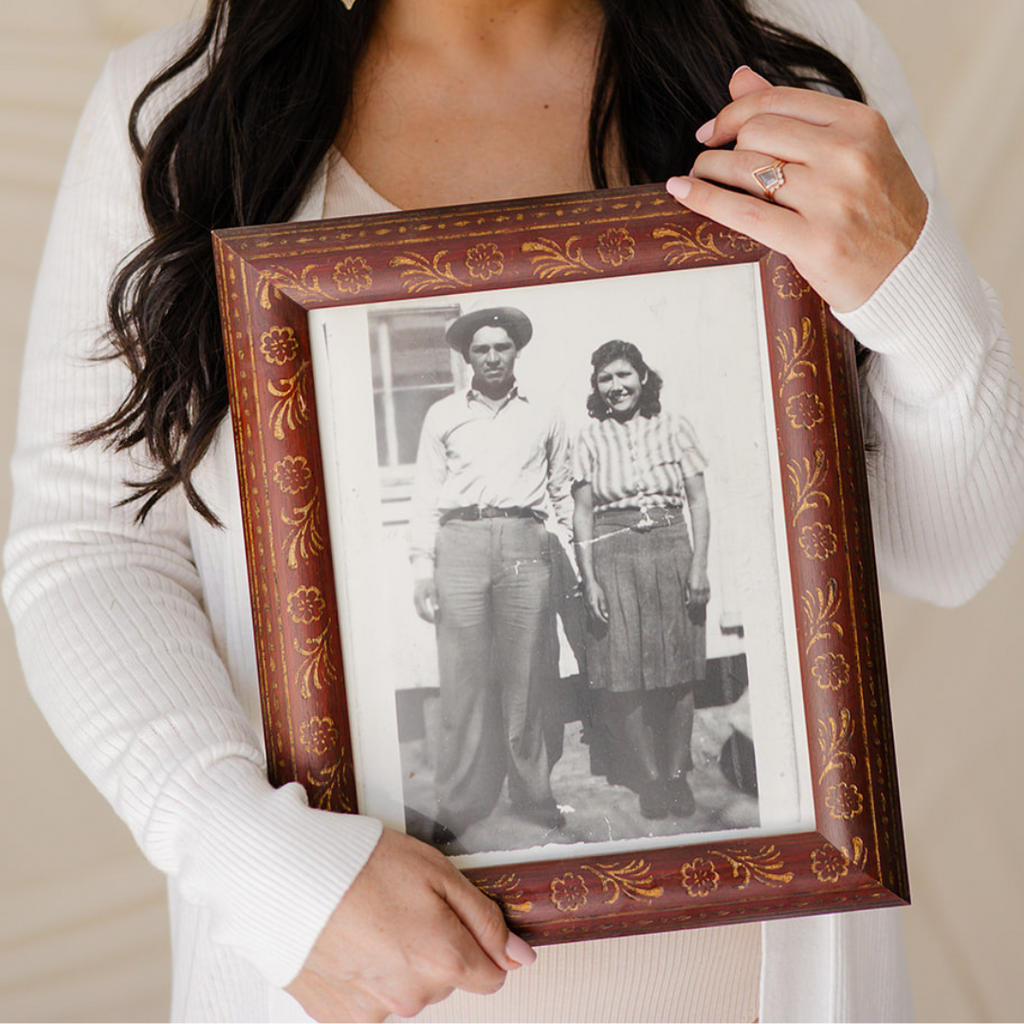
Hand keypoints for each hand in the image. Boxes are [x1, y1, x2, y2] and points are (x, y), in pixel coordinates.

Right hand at [286, 829, 534, 1021]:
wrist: (285, 874)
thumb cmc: (357, 863)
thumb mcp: (438, 871)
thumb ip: (484, 919)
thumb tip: (519, 956)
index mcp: (443, 959)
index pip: (492, 975)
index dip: (480, 943)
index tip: (457, 920)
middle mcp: (411, 996)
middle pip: (446, 979)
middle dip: (435, 946)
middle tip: (403, 905)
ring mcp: (373, 1011)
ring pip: (407, 990)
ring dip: (398, 961)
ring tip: (369, 917)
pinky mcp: (338, 1017)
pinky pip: (370, 999)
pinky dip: (365, 975)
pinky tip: (350, 941)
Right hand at [413, 577, 439, 622]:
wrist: (422, 578)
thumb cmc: (430, 583)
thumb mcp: (433, 589)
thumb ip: (434, 598)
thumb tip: (436, 609)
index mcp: (419, 597)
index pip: (424, 611)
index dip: (430, 617)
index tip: (437, 621)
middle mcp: (415, 600)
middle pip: (421, 614)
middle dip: (428, 619)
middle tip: (436, 623)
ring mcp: (414, 601)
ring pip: (419, 613)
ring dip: (426, 618)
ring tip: (434, 622)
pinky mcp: (415, 602)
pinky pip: (419, 611)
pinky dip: (424, 615)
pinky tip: (431, 617)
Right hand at [582, 579, 608, 623]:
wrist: (588, 583)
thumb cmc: (596, 589)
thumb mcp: (601, 597)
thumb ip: (603, 607)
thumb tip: (606, 616)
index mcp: (593, 605)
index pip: (598, 616)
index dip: (602, 620)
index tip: (607, 622)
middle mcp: (588, 607)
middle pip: (593, 617)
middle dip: (599, 622)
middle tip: (604, 624)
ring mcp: (585, 606)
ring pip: (590, 616)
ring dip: (595, 620)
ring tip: (600, 623)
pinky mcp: (585, 605)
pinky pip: (588, 613)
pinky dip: (592, 616)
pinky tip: (594, 618)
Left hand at [666, 66, 927, 311]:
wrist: (910, 274)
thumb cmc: (876, 211)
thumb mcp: (854, 152)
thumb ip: (797, 115)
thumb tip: (740, 78)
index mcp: (861, 125)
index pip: (778, 100)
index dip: (734, 111)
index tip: (714, 131)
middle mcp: (849, 156)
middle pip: (756, 132)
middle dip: (723, 146)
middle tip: (708, 164)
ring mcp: (833, 199)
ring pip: (745, 168)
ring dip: (708, 171)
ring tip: (698, 179)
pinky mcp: (814, 241)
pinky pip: (742, 212)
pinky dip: (703, 198)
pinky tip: (680, 191)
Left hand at [685, 564, 709, 607]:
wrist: (699, 567)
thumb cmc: (690, 575)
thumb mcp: (685, 583)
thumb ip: (686, 593)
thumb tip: (687, 603)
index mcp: (693, 589)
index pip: (693, 602)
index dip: (691, 608)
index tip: (689, 611)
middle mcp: (700, 590)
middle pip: (699, 603)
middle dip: (696, 609)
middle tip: (693, 612)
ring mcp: (705, 589)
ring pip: (704, 601)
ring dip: (700, 606)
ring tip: (697, 609)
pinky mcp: (708, 588)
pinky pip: (707, 598)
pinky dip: (704, 601)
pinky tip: (702, 603)